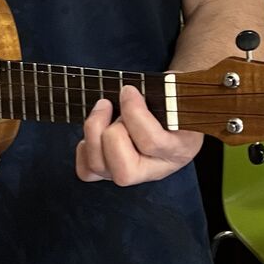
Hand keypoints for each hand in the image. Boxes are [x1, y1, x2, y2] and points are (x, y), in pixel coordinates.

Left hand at [75, 85, 202, 185]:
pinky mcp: (110, 171)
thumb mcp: (176, 93)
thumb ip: (161, 92)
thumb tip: (129, 93)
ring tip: (103, 108)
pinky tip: (96, 129)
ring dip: (94, 132)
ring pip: (100, 168)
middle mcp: (155, 170)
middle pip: (124, 171)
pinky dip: (84, 148)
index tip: (128, 90)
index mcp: (179, 150)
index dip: (134, 113)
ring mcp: (130, 173)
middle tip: (113, 105)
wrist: (174, 112)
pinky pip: (86, 171)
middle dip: (111, 132)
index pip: (151, 143)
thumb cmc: (174, 100)